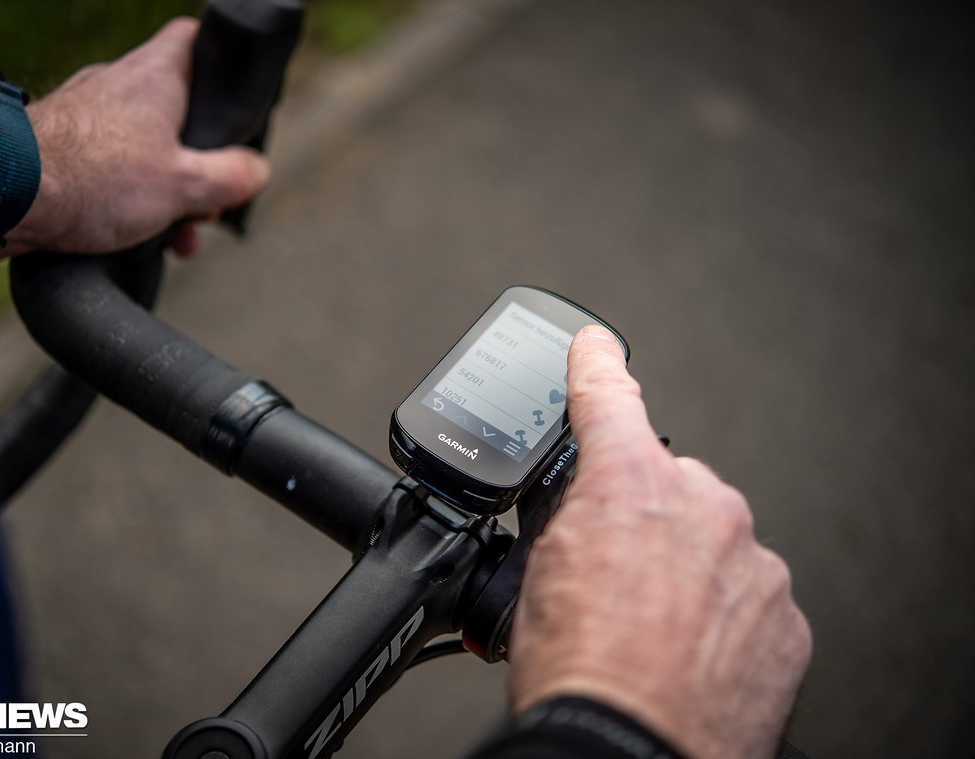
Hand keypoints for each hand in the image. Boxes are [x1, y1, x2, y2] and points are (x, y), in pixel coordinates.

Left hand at [3, 18, 269, 255]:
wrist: (3, 194)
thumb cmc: (93, 179)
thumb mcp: (185, 185)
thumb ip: (231, 177)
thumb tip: (257, 170)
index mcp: (155, 77)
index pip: (194, 39)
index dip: (220, 65)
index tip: (231, 105)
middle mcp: (118, 86)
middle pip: (176, 111)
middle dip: (197, 163)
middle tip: (205, 203)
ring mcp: (85, 115)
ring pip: (143, 147)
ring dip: (165, 191)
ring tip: (171, 235)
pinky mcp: (58, 147)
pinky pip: (108, 167)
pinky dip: (127, 198)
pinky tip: (129, 234)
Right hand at [508, 326, 811, 758]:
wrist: (628, 751)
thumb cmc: (579, 676)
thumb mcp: (536, 577)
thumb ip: (572, 520)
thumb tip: (585, 511)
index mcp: (631, 485)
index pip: (608, 398)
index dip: (596, 365)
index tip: (595, 345)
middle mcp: (703, 509)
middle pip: (670, 489)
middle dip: (644, 521)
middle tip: (614, 581)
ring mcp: (752, 564)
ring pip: (714, 545)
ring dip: (686, 573)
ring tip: (649, 631)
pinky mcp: (784, 617)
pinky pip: (748, 595)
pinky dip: (721, 616)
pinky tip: (686, 652)